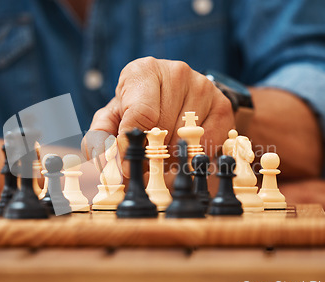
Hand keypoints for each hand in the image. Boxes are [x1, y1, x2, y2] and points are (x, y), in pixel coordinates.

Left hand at [85, 57, 234, 171]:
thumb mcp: (112, 118)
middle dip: (151, 153)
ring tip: (163, 151)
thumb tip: (105, 159)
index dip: (133, 147)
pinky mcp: (223, 105)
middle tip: (146, 157)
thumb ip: (100, 137)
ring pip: (185, 139)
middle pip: (163, 130)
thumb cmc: (136, 109)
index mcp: (142, 71)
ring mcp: (203, 86)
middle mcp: (176, 72)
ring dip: (171, 156)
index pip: (140, 116)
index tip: (129, 167)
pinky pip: (207, 143)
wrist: (174, 96)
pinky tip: (182, 149)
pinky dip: (192, 155)